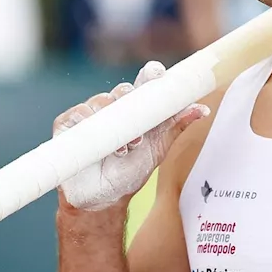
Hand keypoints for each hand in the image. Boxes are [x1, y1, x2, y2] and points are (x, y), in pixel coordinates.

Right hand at [54, 61, 209, 210]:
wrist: (102, 198)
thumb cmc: (129, 171)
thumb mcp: (158, 148)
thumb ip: (176, 125)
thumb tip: (203, 109)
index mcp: (135, 109)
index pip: (143, 84)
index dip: (151, 75)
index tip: (158, 73)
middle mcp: (113, 107)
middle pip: (123, 90)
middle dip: (133, 106)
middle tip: (140, 135)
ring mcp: (90, 113)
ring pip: (102, 101)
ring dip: (114, 122)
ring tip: (123, 149)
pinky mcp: (68, 123)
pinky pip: (78, 113)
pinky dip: (89, 123)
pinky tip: (98, 142)